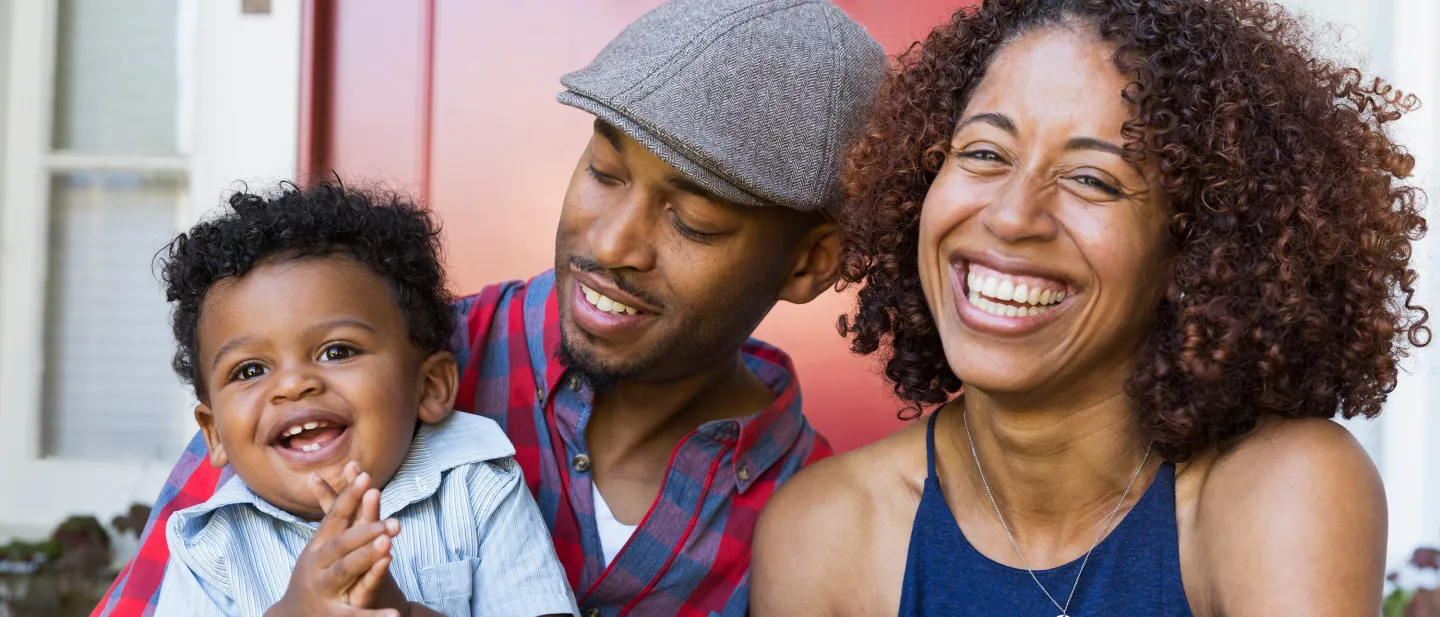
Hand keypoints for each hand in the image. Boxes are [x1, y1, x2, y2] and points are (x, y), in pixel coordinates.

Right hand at [265, 467, 402, 616]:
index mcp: (318, 546)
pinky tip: (394, 616)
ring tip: (388, 549)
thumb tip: (355, 469)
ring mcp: (325, 590)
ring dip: (365, 559)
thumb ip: (342, 512)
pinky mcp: (335, 615)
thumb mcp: (323, 545)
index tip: (367, 476)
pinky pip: (356, 615)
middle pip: (341, 543)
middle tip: (393, 519)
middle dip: (366, 530)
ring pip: (345, 572)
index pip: (335, 516)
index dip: (349, 496)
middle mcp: (318, 566)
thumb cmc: (317, 574)